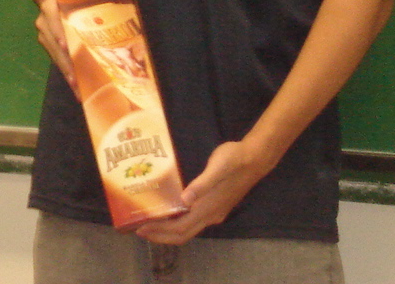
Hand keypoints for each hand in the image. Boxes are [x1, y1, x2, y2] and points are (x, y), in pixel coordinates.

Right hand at [35, 0, 75, 90]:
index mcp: (50, 6)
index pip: (53, 20)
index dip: (59, 33)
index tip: (67, 46)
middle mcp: (44, 22)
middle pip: (54, 45)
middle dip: (65, 63)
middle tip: (77, 79)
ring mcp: (45, 35)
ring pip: (55, 55)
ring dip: (66, 72)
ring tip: (78, 90)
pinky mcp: (48, 44)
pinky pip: (57, 59)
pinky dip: (66, 72)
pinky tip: (77, 87)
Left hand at [135, 140, 269, 245]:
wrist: (255, 158)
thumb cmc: (234, 160)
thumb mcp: (217, 168)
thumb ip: (201, 185)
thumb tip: (184, 200)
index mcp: (208, 209)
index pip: (180, 229)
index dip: (160, 232)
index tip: (141, 229)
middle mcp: (211, 216)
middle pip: (183, 234)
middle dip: (160, 235)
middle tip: (139, 229)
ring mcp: (214, 212)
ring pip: (188, 229)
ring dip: (168, 230)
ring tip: (150, 221)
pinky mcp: (216, 205)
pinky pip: (193, 220)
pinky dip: (177, 221)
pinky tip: (169, 209)